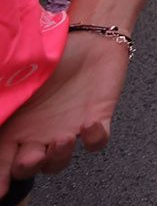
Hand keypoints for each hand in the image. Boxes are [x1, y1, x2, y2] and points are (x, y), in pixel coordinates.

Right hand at [0, 31, 130, 194]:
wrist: (90, 38)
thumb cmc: (50, 56)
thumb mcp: (17, 75)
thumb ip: (5, 95)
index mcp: (14, 126)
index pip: (1, 159)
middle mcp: (38, 134)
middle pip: (29, 167)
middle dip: (28, 167)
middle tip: (31, 158)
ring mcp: (67, 130)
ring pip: (60, 161)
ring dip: (59, 156)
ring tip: (62, 138)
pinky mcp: (97, 120)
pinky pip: (96, 141)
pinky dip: (95, 138)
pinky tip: (90, 124)